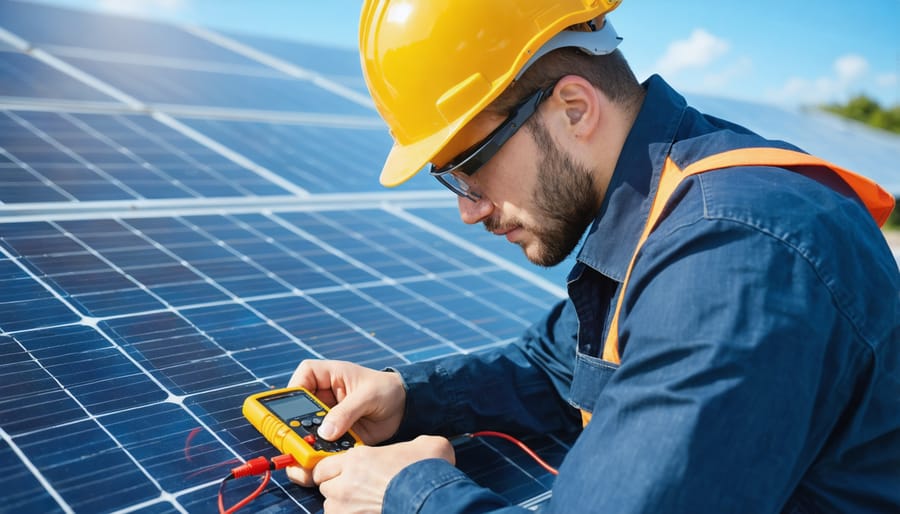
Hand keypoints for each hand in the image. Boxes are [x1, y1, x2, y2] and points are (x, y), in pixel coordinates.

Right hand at [285, 360, 406, 485]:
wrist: (404, 406)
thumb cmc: (385, 389)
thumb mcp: (368, 395)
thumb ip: (347, 412)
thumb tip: (325, 432)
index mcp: (324, 376)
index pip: (298, 383)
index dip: (290, 399)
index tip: (290, 417)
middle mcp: (319, 398)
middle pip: (294, 413)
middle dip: (295, 430)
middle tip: (299, 444)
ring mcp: (324, 418)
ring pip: (304, 434)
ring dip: (306, 448)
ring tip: (310, 460)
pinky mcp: (333, 436)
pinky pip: (319, 448)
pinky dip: (319, 458)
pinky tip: (323, 464)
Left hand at [313, 435, 454, 513]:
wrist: (432, 497)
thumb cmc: (428, 472)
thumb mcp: (421, 445)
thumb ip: (410, 445)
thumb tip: (421, 447)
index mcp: (357, 459)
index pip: (323, 465)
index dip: (332, 469)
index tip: (340, 471)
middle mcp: (346, 482)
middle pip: (325, 486)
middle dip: (337, 486)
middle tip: (355, 486)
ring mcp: (348, 507)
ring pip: (331, 506)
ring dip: (342, 504)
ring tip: (361, 502)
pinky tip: (367, 510)